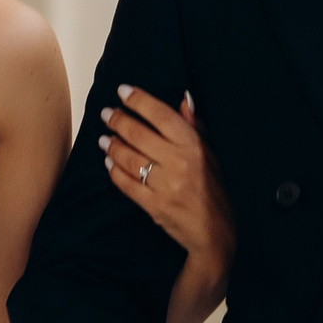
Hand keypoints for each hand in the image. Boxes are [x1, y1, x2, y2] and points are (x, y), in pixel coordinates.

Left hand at [101, 84, 234, 274]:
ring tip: (104, 138)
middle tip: (106, 113)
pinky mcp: (154, 206)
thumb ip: (195, 126)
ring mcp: (165, 186)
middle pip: (138, 134)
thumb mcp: (211, 154)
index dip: (139, 100)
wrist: (217, 232)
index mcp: (194, 146)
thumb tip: (183, 98)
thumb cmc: (215, 188)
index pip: (161, 115)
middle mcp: (179, 163)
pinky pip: (127, 184)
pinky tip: (109, 162)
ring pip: (129, 158)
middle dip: (117, 120)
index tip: (123, 90)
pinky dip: (114, 171)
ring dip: (112, 146)